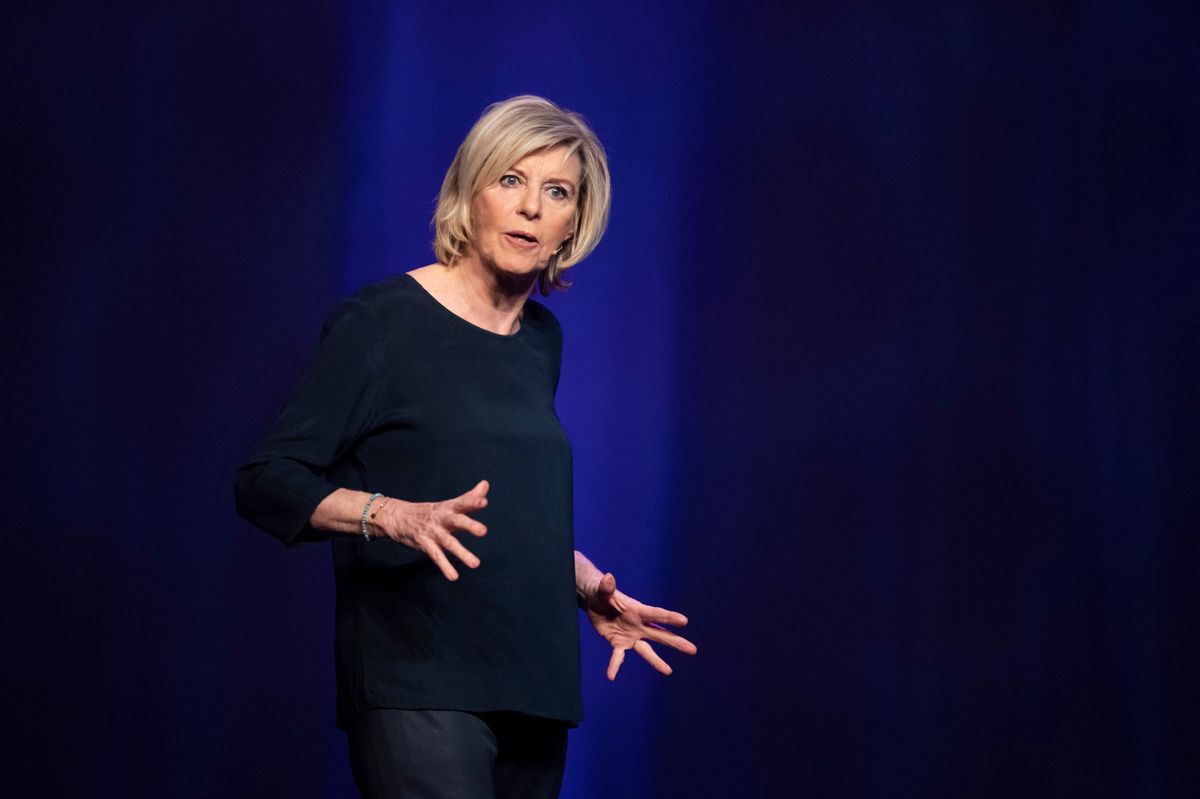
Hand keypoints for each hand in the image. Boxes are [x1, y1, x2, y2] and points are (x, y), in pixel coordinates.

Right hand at [371, 480, 488, 580]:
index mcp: (449, 508)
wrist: (397, 517)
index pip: (463, 503)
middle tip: (483, 531)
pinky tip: (454, 576)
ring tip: (476, 564)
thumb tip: (486, 484)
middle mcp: (442, 519)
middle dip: (469, 525)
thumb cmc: (429, 512)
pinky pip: (436, 557)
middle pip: (456, 521)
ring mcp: (433, 532)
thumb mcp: (448, 504)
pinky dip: (445, 566)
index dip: (473, 501)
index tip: (484, 500)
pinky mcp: (425, 544)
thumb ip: (469, 497)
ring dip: (462, 553)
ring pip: (449, 543)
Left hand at [583, 572, 696, 679]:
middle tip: (693, 650)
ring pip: (646, 650)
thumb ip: (606, 588)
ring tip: (668, 671)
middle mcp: (638, 625)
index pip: (656, 614)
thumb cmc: (602, 592)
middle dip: (676, 642)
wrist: (594, 601)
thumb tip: (608, 578)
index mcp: (638, 610)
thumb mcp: (602, 590)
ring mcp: (630, 636)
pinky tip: (611, 676)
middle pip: (660, 635)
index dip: (669, 618)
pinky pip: (617, 657)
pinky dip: (614, 666)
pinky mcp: (618, 644)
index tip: (684, 620)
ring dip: (657, 661)